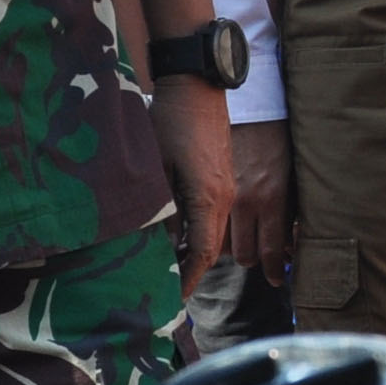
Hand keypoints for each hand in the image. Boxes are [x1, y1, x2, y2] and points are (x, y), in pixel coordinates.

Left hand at [152, 79, 229, 286]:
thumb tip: (158, 245)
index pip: (201, 254)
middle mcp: (226, 199)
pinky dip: (199, 235)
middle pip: (212, 250)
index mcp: (208, 199)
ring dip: (194, 254)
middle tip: (166, 290)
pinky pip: (215, 219)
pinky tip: (178, 238)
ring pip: (215, 235)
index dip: (188, 279)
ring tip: (169, 267)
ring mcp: (228, 189)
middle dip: (191, 273)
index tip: (173, 298)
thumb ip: (160, 209)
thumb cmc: (172, 122)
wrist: (198, 86)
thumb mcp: (156, 168)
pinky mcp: (224, 179)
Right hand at [224, 119, 293, 278]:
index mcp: (271, 198)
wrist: (237, 105)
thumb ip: (290, 210)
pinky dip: (216, 230)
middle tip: (261, 254)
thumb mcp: (291, 174)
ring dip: (232, 245)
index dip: (275, 270)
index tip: (277, 279)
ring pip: (222, 244)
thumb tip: (290, 242)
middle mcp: (245, 203)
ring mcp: (222, 198)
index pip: (271, 251)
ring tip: (242, 238)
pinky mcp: (204, 191)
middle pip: (243, 255)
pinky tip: (224, 222)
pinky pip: (208, 226)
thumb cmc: (273, 137)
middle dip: (252, 259)